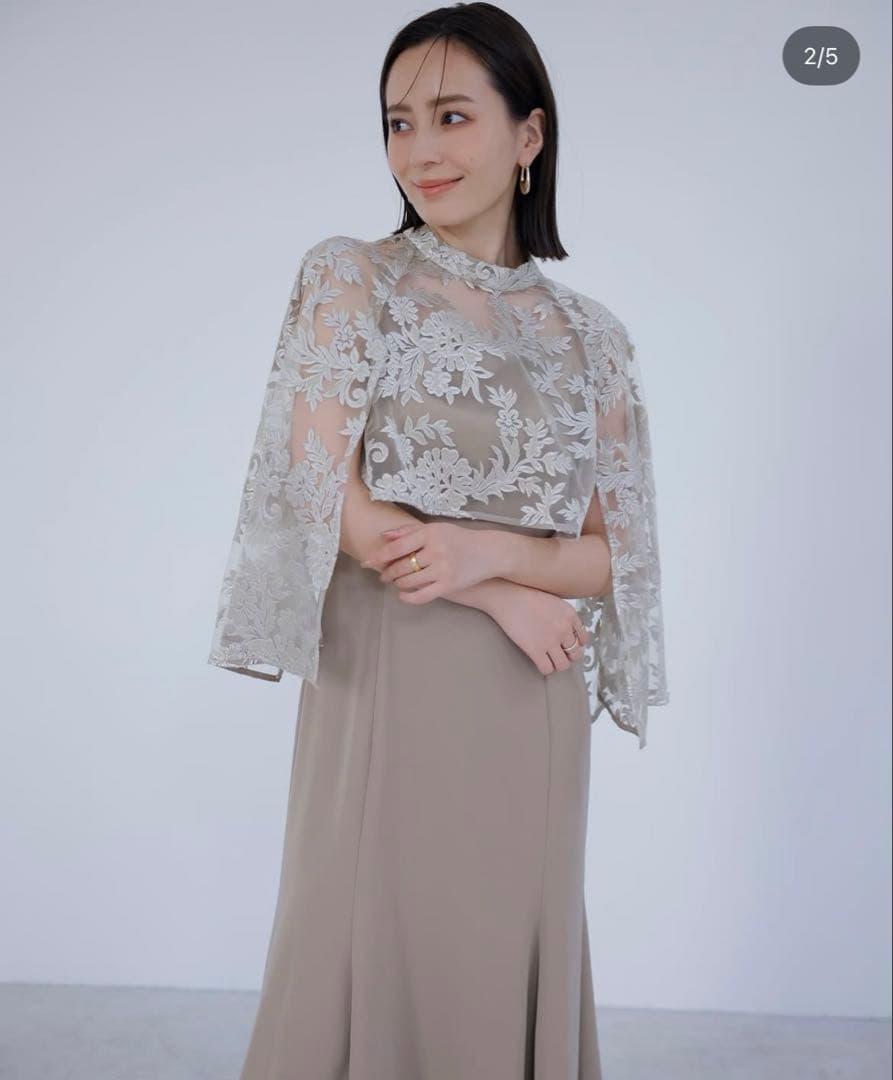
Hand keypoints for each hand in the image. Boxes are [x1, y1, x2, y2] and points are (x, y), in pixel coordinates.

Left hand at [360, 521, 501, 603]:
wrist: (490, 553)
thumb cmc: (460, 539)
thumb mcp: (437, 529)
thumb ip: (409, 531)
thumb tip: (384, 536)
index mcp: (430, 533)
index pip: (397, 547)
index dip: (378, 556)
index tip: (366, 562)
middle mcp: (435, 551)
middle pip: (401, 566)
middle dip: (388, 573)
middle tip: (383, 575)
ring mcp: (442, 569)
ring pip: (409, 581)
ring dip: (397, 583)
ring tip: (395, 582)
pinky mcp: (449, 585)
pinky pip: (421, 596)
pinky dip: (408, 597)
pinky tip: (403, 594)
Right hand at [486, 583, 589, 674]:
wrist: (506, 595)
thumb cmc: (524, 594)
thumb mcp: (553, 600)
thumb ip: (563, 615)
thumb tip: (566, 631)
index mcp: (570, 614)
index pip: (582, 638)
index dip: (575, 644)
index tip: (566, 646)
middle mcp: (564, 628)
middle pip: (575, 653)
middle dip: (567, 656)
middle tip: (557, 654)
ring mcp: (550, 640)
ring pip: (563, 665)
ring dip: (556, 664)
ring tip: (548, 659)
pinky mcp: (535, 649)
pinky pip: (547, 669)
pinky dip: (544, 668)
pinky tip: (538, 661)